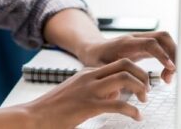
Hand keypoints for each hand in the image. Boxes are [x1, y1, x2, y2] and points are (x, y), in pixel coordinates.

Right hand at [25, 59, 150, 128]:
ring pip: (124, 79)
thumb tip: (115, 95)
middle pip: (125, 64)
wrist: (33, 117)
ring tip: (144, 101)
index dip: (135, 71)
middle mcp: (89, 77)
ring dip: (140, 88)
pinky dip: (132, 110)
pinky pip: (117, 105)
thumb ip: (96, 91)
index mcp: (87, 73)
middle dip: (142, 75)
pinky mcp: (87, 106)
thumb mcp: (76, 93)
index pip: (118, 63)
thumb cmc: (53, 109)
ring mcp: (89, 91)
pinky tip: (137, 117)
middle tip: (148, 90)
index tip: (142, 84)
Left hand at [76, 32, 176, 83]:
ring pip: (165, 41)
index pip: (150, 43)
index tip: (170, 68)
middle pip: (163, 37)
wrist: (93, 48)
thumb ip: (110, 75)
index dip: (162, 55)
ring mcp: (142, 39)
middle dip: (174, 54)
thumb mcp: (99, 67)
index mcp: (126, 43)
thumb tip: (121, 89)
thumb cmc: (96, 58)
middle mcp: (136, 38)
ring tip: (168, 78)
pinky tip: (165, 74)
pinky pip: (162, 47)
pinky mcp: (145, 45)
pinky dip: (168, 59)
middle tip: (172, 74)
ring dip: (173, 57)